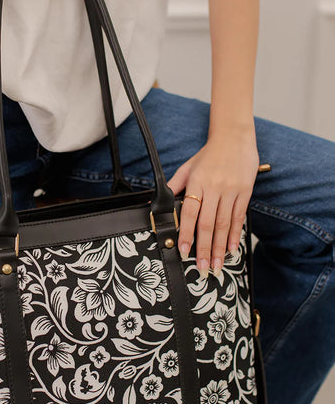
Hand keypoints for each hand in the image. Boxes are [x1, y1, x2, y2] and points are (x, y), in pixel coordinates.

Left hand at [166, 124, 258, 276]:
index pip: (190, 213)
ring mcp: (231, 190)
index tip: (184, 251)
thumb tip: (158, 201)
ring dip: (220, 247)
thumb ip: (174, 185)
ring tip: (217, 264)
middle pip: (208, 224)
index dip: (186, 233)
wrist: (235, 137)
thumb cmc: (208, 154)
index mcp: (197, 183)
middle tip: (203, 267)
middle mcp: (215, 188)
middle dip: (205, 248)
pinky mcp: (245, 192)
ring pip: (224, 224)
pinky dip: (235, 235)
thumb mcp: (188, 167)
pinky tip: (232, 248)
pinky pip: (239, 217)